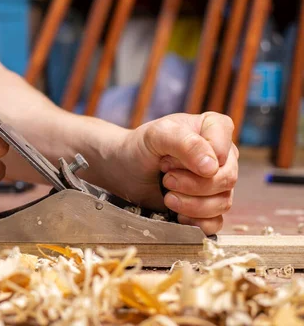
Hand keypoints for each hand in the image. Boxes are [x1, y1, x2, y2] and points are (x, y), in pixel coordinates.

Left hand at [114, 112, 237, 234]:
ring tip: (167, 196)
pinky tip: (178, 214)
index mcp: (215, 129)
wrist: (125, 170)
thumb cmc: (141, 147)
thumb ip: (185, 143)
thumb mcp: (156, 135)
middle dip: (192, 184)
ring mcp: (218, 182)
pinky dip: (196, 222)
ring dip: (191, 204)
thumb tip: (212, 167)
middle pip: (227, 179)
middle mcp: (223, 156)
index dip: (196, 160)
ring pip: (223, 202)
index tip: (168, 160)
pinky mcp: (209, 207)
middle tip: (166, 179)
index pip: (224, 149)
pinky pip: (216, 222)